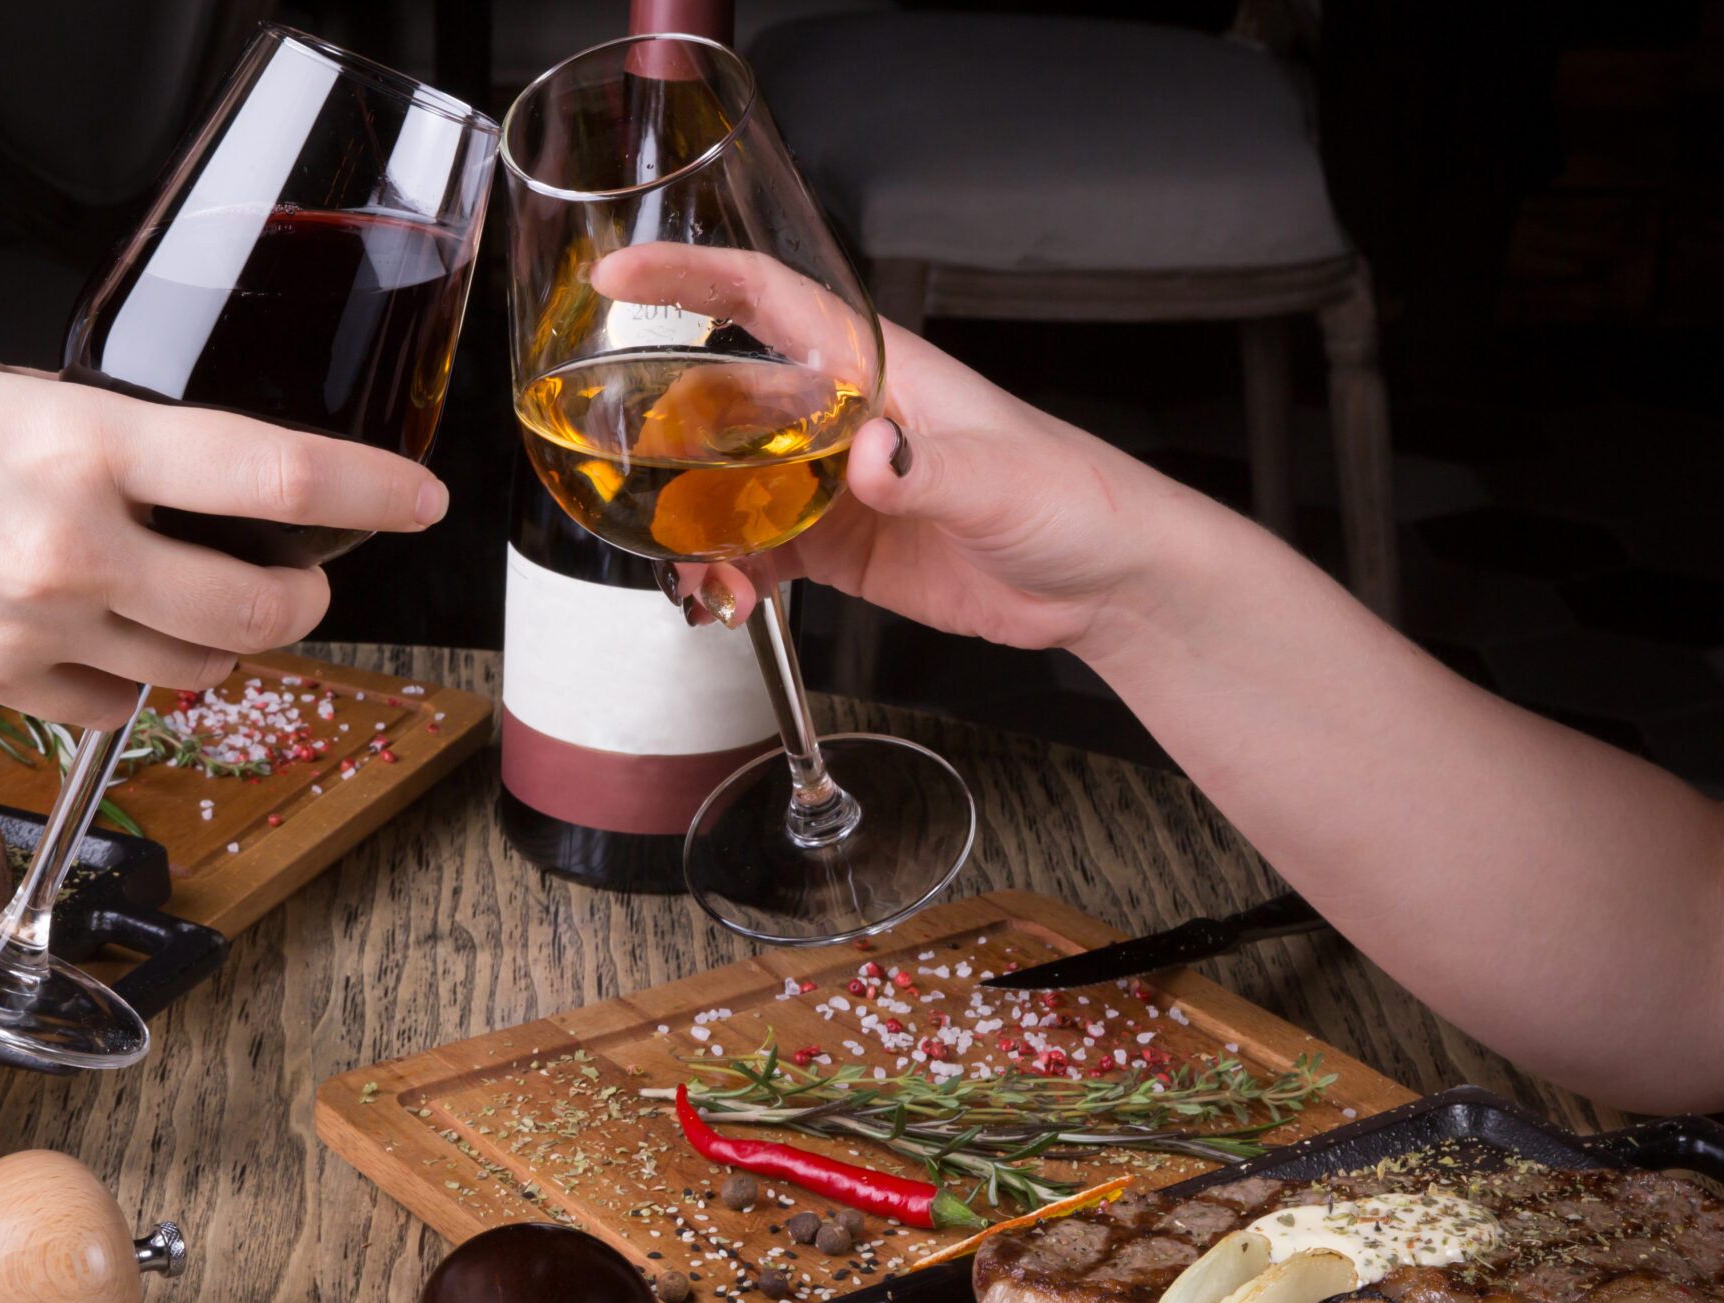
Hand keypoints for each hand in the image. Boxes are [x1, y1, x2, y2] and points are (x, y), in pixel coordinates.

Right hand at [0, 343, 449, 725]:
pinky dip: (139, 684)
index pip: (275, 471)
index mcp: (79, 444)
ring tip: (205, 603)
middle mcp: (75, 547)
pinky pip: (116, 708)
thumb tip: (127, 450)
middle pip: (262, 606)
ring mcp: (38, 628)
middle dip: (305, 593)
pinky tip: (116, 644)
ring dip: (224, 641)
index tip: (419, 497)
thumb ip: (67, 418)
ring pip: (198, 667)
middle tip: (306, 571)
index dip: (370, 489)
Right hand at [589, 246, 1218, 655]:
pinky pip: (758, 551)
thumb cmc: (1074, 498)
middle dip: (665, 435)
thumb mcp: (999, 478)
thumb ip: (927, 470)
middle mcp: (840, 416)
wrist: (1105, 583)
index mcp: (873, 368)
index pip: (763, 300)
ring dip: (694, 525)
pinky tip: (731, 601)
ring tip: (697, 570)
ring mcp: (833, 482)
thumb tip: (869, 461)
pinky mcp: (837, 544)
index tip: (619, 280)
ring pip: (727, 485)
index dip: (687, 280)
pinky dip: (731, 575)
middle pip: (722, 401)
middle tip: (628, 479)